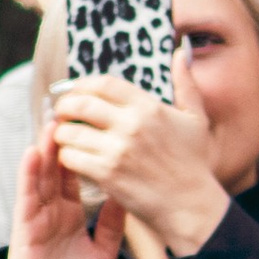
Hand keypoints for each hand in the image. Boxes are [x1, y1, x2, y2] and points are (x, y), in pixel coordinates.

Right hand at [0, 115, 125, 258]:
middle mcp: (52, 211)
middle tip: (74, 109)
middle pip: (58, 168)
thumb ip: (113, 225)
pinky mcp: (25, 228)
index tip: (96, 126)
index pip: (76, 174)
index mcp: (70, 214)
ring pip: (41, 175)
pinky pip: (27, 196)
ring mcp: (37, 217)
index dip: (85, 150)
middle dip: (65, 140)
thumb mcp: (104, 252)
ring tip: (53, 120)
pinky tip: (32, 152)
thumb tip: (127, 198)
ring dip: (46, 148)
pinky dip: (28, 174)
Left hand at [49, 72, 229, 255]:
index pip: (104, 83)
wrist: (191, 206)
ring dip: (62, 133)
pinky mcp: (107, 175)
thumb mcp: (196, 118)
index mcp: (148, 107)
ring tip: (64, 136)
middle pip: (81, 103)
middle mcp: (131, 125)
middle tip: (62, 112)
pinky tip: (72, 158)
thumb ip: (186, 83)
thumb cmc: (194, 163)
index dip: (83, 85)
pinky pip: (73, 158)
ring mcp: (118, 150)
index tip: (77, 91)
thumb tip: (182, 53)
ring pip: (71, 132)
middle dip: (65, 106)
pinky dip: (67, 157)